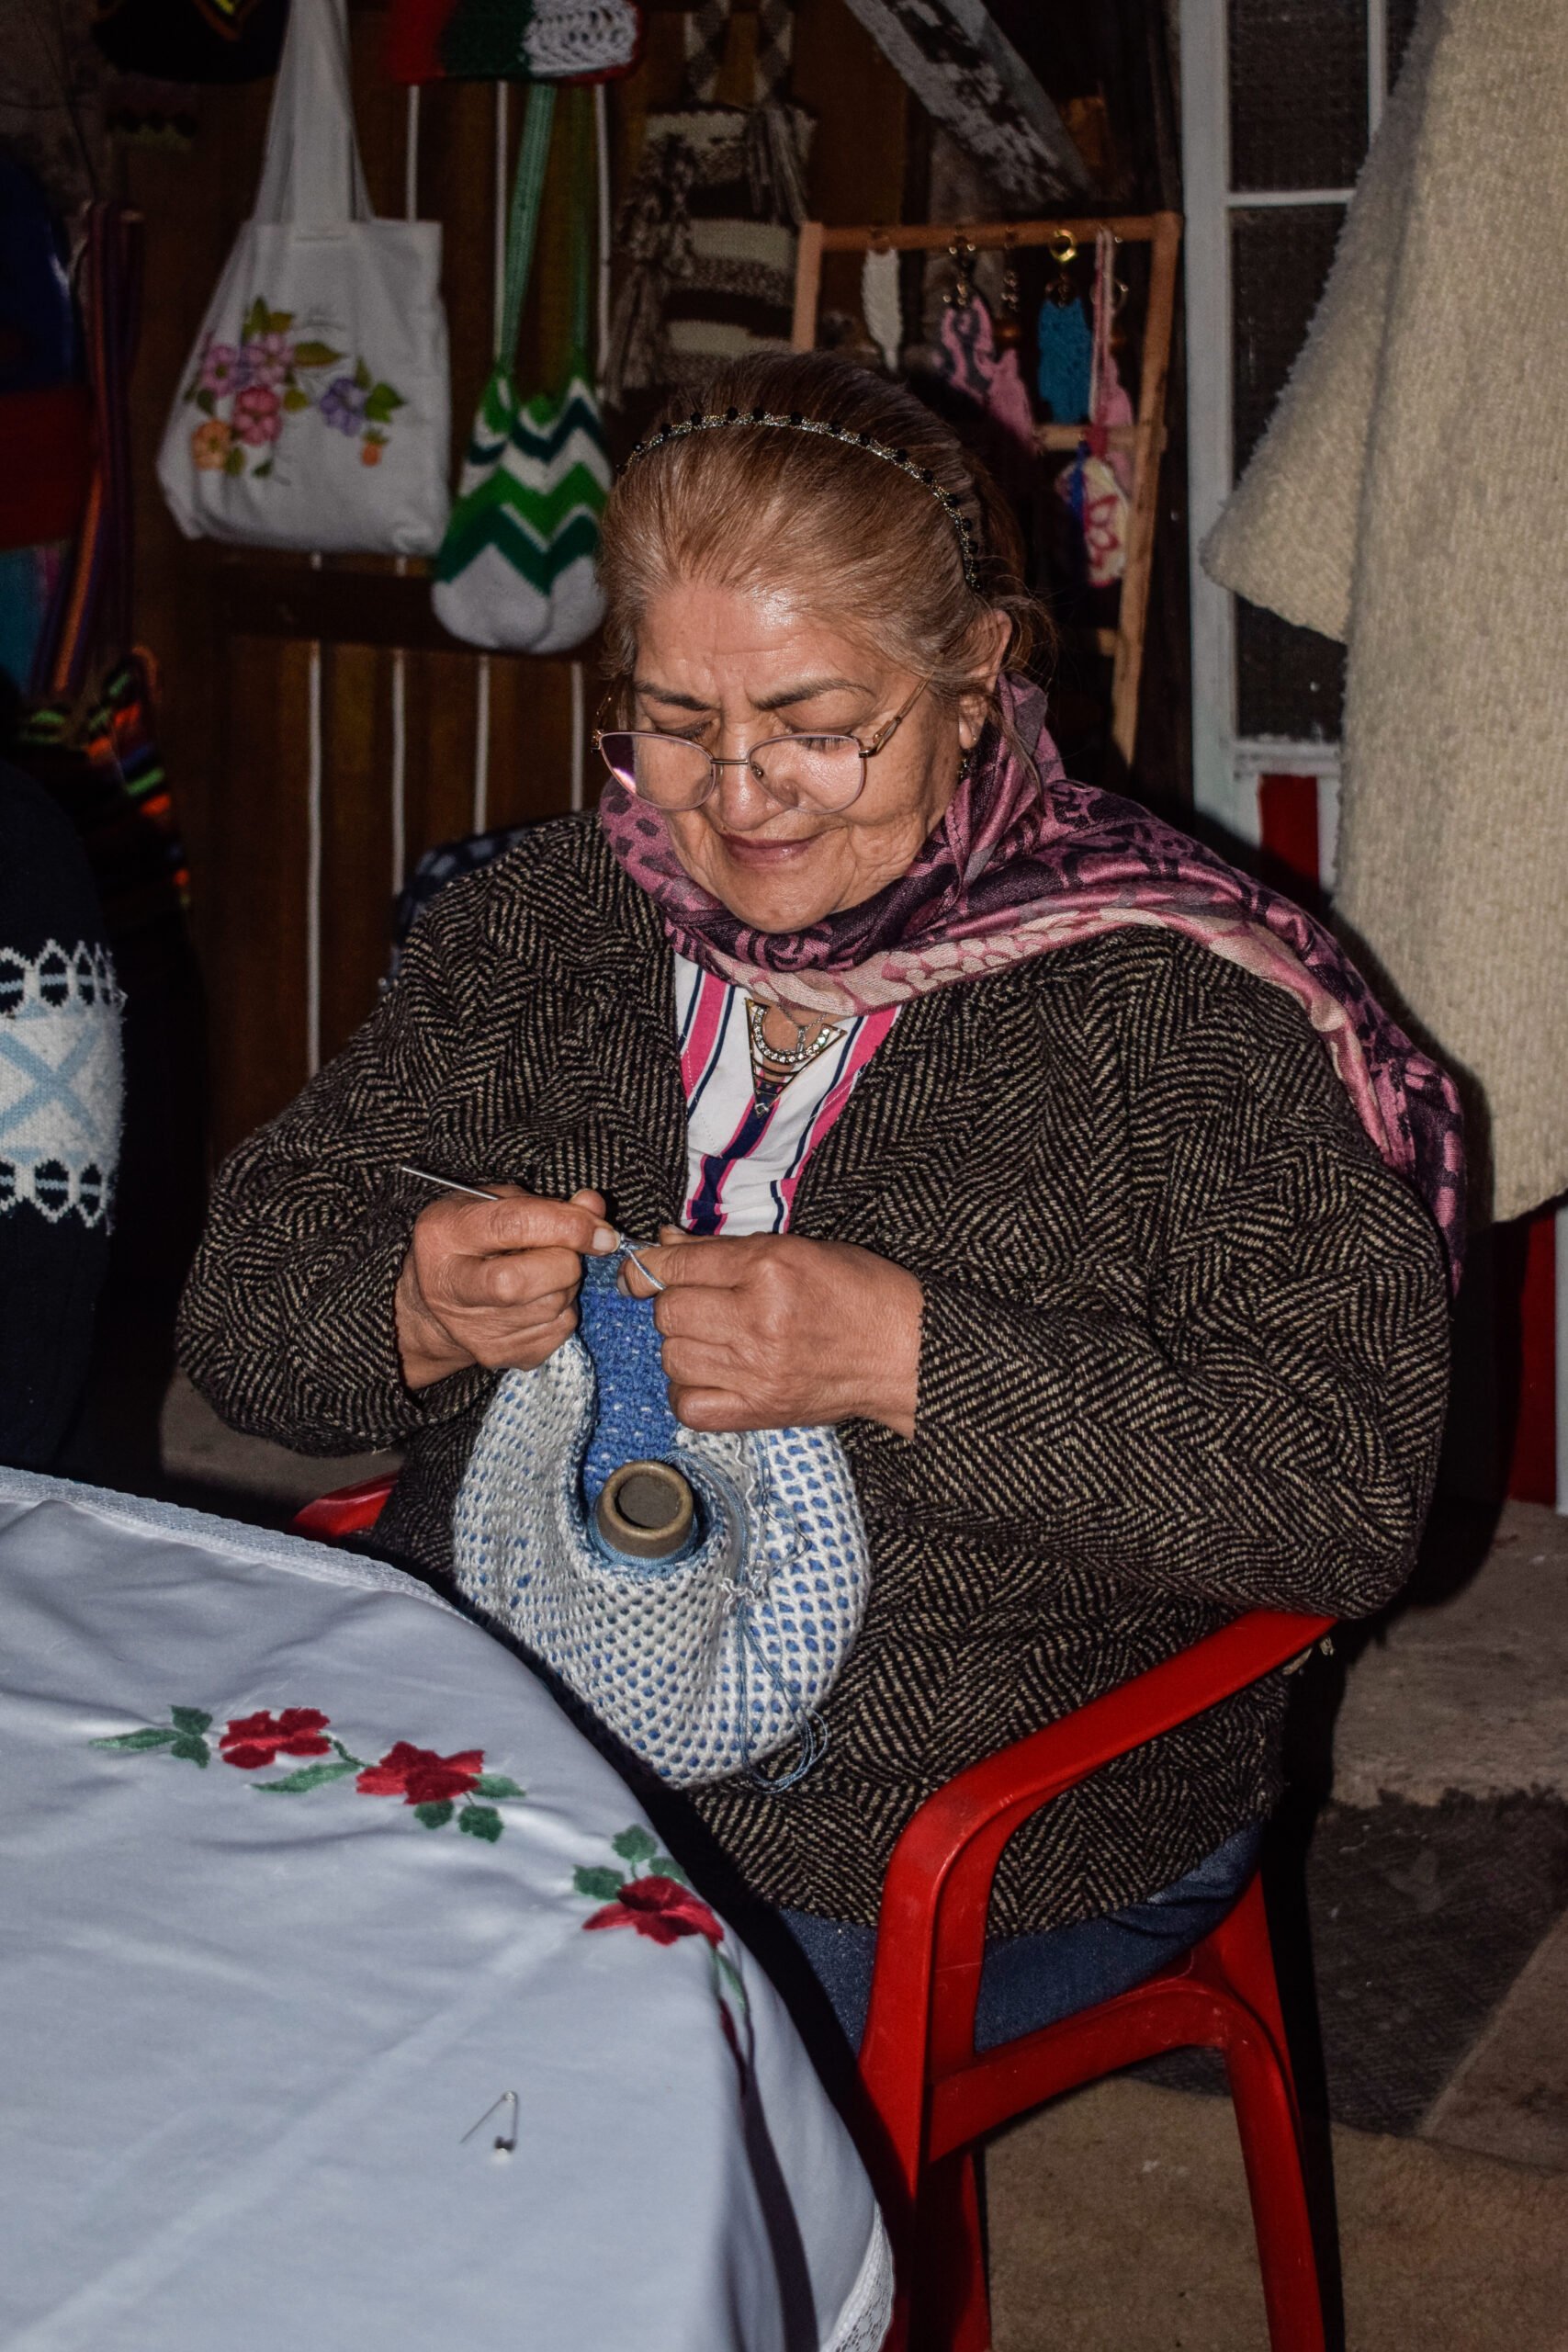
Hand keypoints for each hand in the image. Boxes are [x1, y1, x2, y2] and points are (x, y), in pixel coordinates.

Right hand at [396, 1185, 616, 1390]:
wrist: (436, 1307)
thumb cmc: (471, 1244)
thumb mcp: (496, 1206)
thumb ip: (544, 1204)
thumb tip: (594, 1205)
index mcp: (446, 1233)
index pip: (513, 1226)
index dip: (568, 1226)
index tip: (602, 1231)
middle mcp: (451, 1285)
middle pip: (523, 1281)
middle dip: (565, 1263)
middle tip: (565, 1253)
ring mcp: (472, 1328)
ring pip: (551, 1307)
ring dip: (567, 1285)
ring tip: (546, 1273)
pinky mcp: (497, 1355)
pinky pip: (557, 1330)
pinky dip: (563, 1310)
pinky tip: (539, 1299)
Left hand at [623, 1229, 922, 1437]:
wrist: (905, 1353)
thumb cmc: (859, 1293)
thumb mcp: (797, 1249)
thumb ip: (725, 1249)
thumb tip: (664, 1244)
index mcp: (768, 1268)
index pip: (677, 1266)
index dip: (649, 1268)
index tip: (642, 1274)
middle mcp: (757, 1319)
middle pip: (669, 1313)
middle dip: (675, 1305)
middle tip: (702, 1306)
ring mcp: (756, 1371)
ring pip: (672, 1357)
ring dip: (682, 1347)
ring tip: (713, 1341)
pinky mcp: (759, 1411)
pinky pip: (688, 1406)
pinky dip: (689, 1390)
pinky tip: (710, 1376)